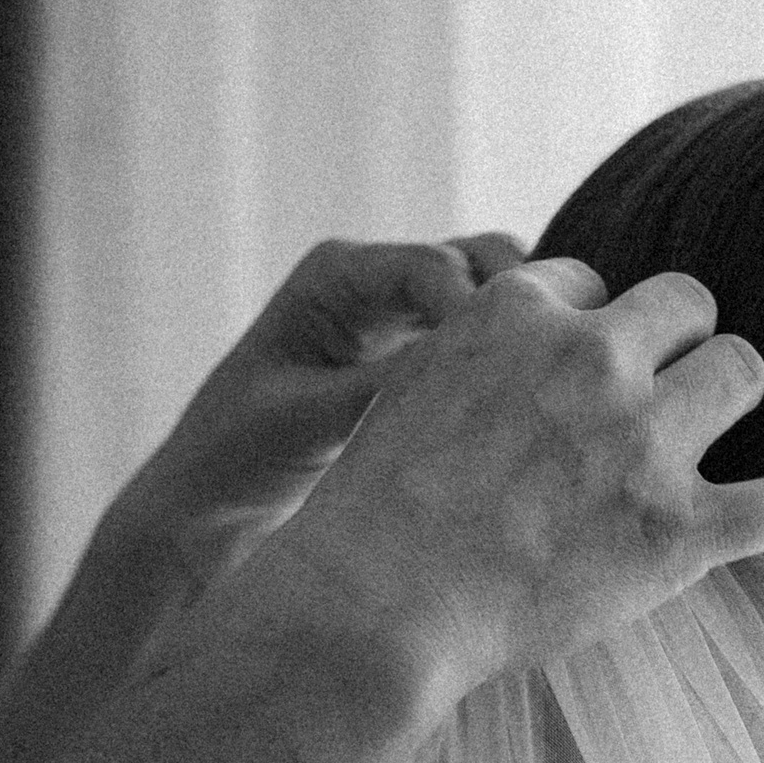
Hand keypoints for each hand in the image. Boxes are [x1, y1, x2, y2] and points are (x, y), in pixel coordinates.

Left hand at [96, 233, 526, 656]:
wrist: (216, 501)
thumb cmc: (238, 453)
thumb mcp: (309, 419)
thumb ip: (387, 388)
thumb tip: (471, 372)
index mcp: (337, 275)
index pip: (435, 267)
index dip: (481, 310)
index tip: (510, 370)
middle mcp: (380, 282)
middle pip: (483, 261)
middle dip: (522, 307)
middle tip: (544, 375)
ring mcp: (408, 319)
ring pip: (498, 302)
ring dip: (525, 339)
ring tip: (546, 397)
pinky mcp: (427, 363)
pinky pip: (489, 349)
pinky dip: (516, 370)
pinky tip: (535, 415)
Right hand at [278, 256, 763, 723]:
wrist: (378, 603)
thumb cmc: (374, 512)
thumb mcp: (413, 386)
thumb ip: (479, 353)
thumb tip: (518, 350)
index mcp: (517, 312)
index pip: (591, 284)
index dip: (589, 329)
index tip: (575, 374)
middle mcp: (591, 359)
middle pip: (686, 304)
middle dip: (677, 342)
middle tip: (659, 394)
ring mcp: (642, 442)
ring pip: (743, 369)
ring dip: (730, 397)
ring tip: (715, 436)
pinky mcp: (679, 530)